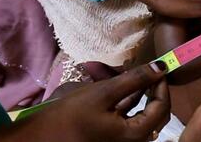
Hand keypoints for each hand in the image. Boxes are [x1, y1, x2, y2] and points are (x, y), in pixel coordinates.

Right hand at [0, 62, 170, 141]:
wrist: (38, 138)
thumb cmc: (70, 116)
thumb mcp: (103, 93)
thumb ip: (134, 80)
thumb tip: (162, 67)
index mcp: (135, 135)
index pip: (162, 107)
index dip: (162, 84)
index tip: (158, 66)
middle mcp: (133, 141)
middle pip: (155, 114)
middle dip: (154, 90)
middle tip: (149, 70)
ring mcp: (121, 140)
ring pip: (142, 116)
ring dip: (142, 95)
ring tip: (135, 74)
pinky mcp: (110, 136)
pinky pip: (128, 119)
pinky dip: (129, 102)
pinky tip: (122, 87)